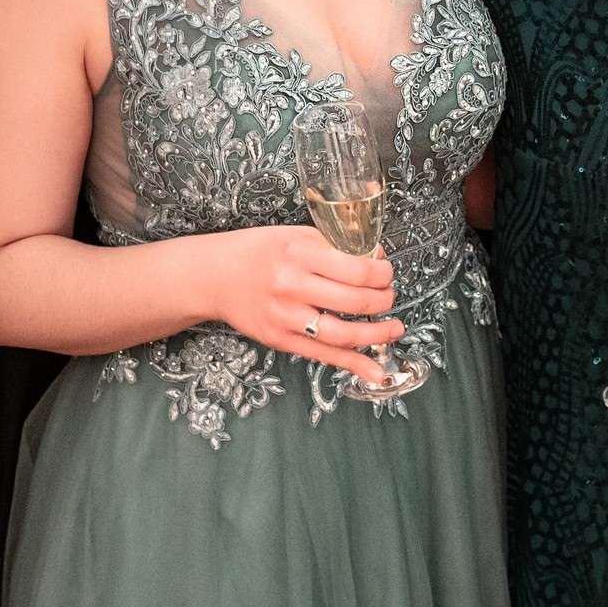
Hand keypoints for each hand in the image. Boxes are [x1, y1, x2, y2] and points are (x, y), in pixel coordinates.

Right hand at [204, 225, 403, 386]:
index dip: (382, 273)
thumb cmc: (257, 252)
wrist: (213, 276)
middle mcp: (292, 285)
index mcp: (300, 253)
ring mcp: (285, 316)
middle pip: (355, 301)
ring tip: (394, 328)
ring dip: (377, 334)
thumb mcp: (295, 236)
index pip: (357, 269)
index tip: (387, 272)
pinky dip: (354, 364)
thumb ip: (334, 245)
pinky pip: (324, 355)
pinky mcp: (280, 339)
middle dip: (384, 300)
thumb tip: (375, 258)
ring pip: (344, 334)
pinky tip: (376, 370)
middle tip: (390, 296)